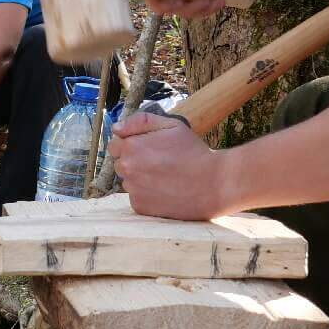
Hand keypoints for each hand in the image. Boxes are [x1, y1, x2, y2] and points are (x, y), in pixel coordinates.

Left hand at [111, 112, 235, 219]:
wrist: (213, 184)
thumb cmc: (194, 152)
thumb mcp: (172, 125)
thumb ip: (140, 121)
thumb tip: (116, 128)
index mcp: (131, 146)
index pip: (115, 145)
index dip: (132, 145)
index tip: (149, 149)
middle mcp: (127, 168)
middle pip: (120, 164)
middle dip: (134, 162)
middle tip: (160, 163)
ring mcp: (132, 189)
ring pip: (128, 182)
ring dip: (140, 179)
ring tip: (165, 177)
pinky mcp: (140, 207)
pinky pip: (137, 198)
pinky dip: (147, 195)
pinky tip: (165, 191)